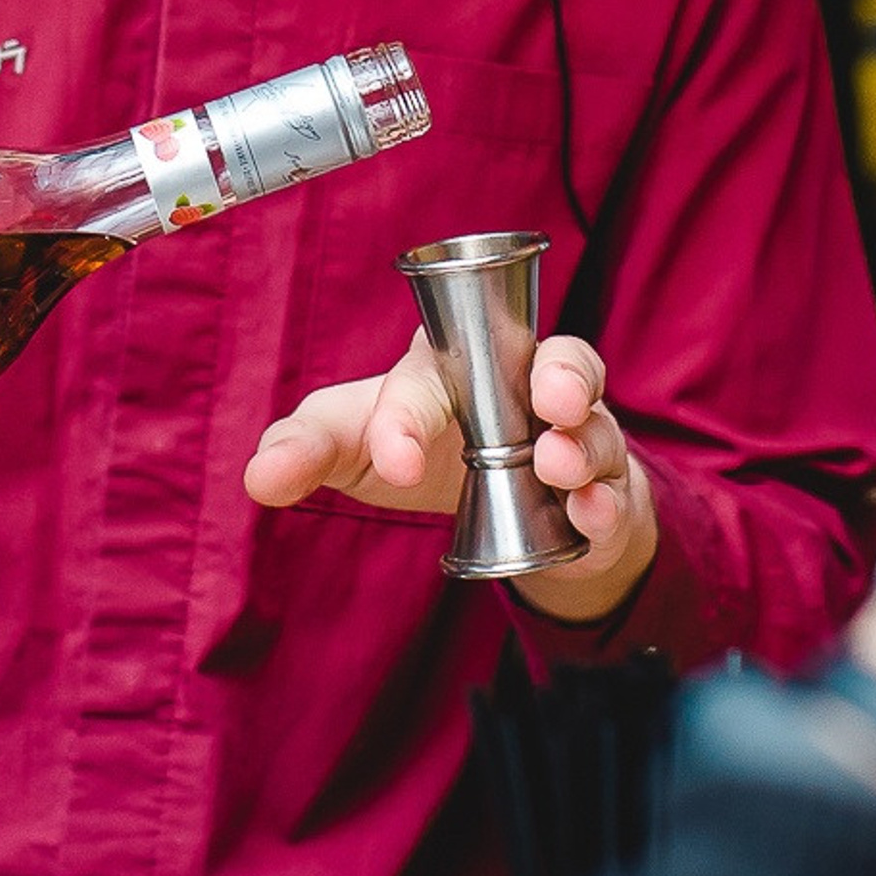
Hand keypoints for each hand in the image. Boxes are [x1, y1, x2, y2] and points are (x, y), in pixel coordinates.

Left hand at [243, 329, 659, 621]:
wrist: (502, 505)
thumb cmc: (419, 444)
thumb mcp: (356, 445)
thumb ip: (306, 448)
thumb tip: (258, 477)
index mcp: (448, 366)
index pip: (431, 373)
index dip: (410, 415)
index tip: (394, 463)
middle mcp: (519, 383)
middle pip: (547, 361)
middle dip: (554, 377)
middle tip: (545, 403)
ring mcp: (568, 432)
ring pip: (594, 419)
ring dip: (582, 440)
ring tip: (558, 463)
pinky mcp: (604, 484)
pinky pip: (617, 486)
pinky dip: (607, 500)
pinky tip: (590, 514)